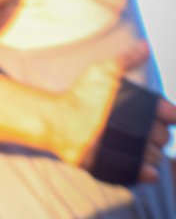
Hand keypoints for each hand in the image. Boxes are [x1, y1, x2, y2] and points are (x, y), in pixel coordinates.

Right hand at [57, 41, 175, 183]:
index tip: (163, 117)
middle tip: (149, 133)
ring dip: (153, 154)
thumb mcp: (101, 71)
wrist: (55, 120)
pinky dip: (147, 173)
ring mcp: (120, 148)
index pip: (169, 114)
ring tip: (144, 149)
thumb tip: (145, 46)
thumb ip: (126, 59)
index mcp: (133, 104)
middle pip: (163, 138)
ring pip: (152, 156)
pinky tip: (149, 171)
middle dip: (160, 136)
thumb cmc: (79, 94)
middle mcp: (130, 128)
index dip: (169, 116)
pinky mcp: (111, 163)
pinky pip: (138, 172)